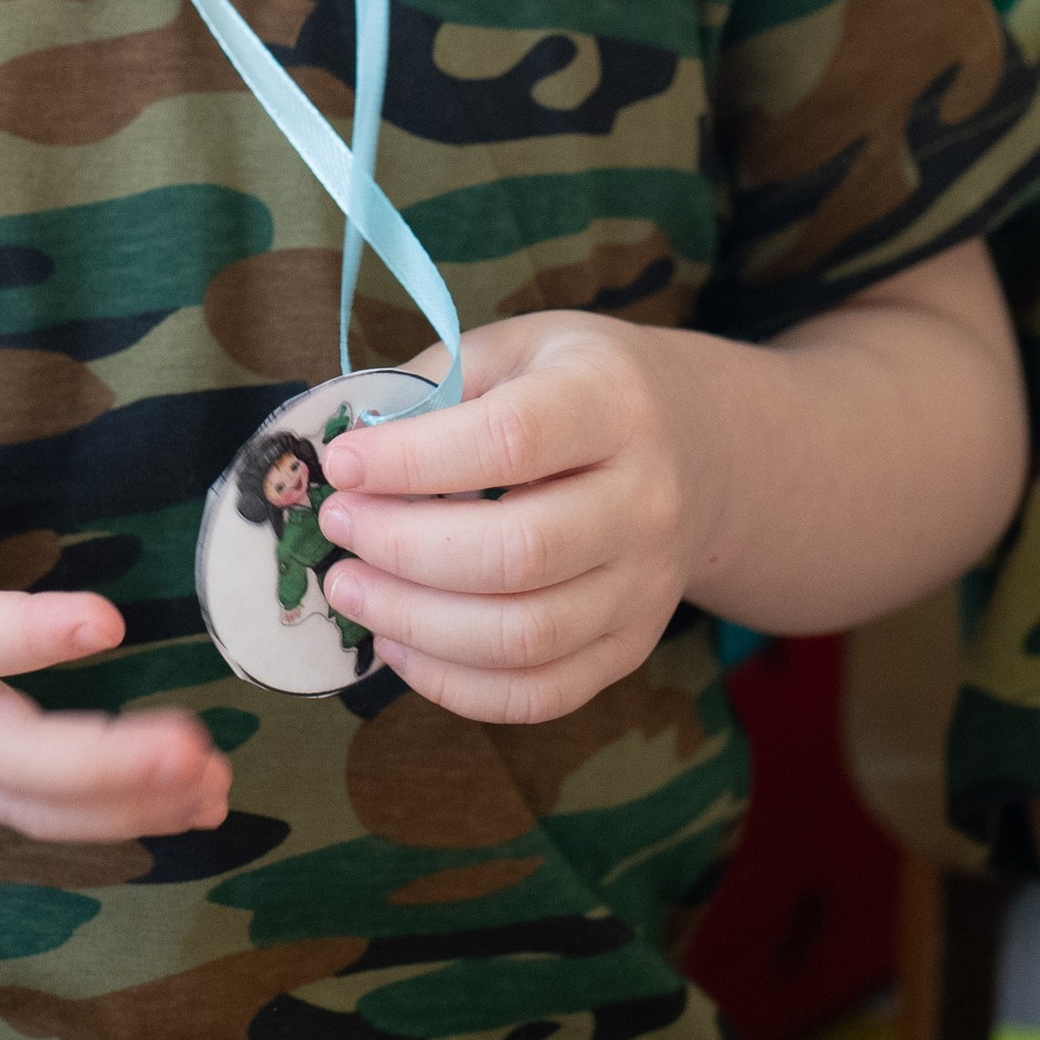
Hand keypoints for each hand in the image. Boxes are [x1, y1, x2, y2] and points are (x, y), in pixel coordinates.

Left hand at [310, 311, 700, 723]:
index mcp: (612, 404)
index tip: (342, 464)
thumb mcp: (519, 346)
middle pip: (519, 552)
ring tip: (350, 589)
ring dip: (415, 623)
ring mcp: (645, 587)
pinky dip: (455, 684)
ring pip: (525, 637)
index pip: (510, 440)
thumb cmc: (580, 386)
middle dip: (403, 548)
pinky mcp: (630, 648)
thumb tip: (346, 443)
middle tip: (337, 529)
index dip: (413, 460)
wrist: (702, 449)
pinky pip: (540, 693)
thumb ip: (435, 383)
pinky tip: (398, 644)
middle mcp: (645, 502)